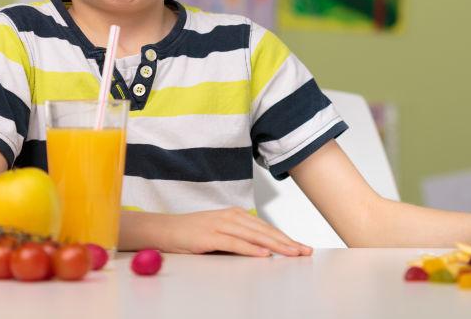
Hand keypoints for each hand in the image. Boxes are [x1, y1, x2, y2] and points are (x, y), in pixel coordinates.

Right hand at [162, 207, 312, 256]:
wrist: (166, 229)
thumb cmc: (193, 233)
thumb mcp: (221, 232)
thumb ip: (240, 238)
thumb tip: (263, 249)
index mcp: (237, 215)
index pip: (266, 228)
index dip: (286, 238)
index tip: (301, 247)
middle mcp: (232, 216)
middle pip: (265, 231)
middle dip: (287, 242)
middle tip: (304, 251)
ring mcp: (221, 224)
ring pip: (255, 236)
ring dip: (276, 245)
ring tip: (292, 253)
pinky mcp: (211, 235)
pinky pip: (236, 243)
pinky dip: (252, 249)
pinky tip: (264, 254)